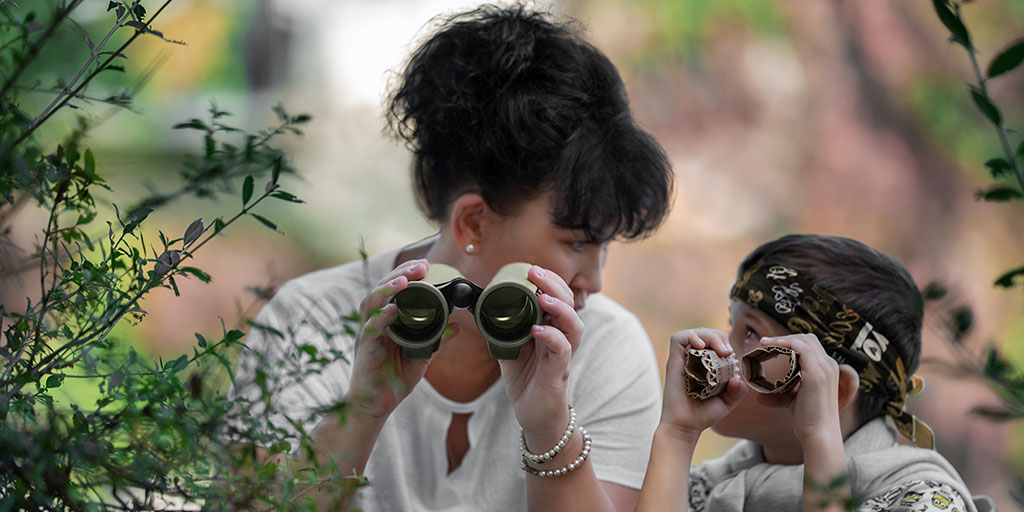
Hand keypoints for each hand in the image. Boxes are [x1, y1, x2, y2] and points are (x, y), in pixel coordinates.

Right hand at [345, 259, 457, 418]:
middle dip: (400, 274)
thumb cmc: (394, 380)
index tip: (425, 265)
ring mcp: (366, 335)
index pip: (393, 290)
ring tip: (404, 281)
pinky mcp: (364, 351)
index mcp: (386, 321)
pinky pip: (370, 330)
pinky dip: (381, 319)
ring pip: (370, 304)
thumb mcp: (421, 357)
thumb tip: (457, 326)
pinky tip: (392, 310)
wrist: (375, 407)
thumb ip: (437, 340)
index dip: (407, 274)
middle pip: (381, 289)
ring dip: (386, 289)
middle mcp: (374, 323)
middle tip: (420, 266)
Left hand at [498, 265, 583, 443]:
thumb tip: (480, 307)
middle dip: (555, 286)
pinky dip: (553, 338)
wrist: (534, 416)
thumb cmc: (526, 380)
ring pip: (573, 326)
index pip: (559, 298)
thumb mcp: (510, 348)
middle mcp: (562, 339)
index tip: (532, 270)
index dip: (549, 282)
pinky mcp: (558, 374)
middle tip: (536, 273)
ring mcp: (563, 356)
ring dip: (560, 309)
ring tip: (544, 297)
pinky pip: (562, 352)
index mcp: (552, 329)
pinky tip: (538, 330)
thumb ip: (502, 329)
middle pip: (570, 305)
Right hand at [661, 328, 746, 442]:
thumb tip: (739, 378)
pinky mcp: (673, 361)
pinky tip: (701, 346)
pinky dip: (691, 336)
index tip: (732, 355)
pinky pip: (678, 339)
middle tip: (727, 351)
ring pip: (694, 333)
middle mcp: (692, 360)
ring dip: (709, 336)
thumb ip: (738, 391)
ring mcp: (682, 360)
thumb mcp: (727, 402)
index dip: (725, 342)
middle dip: (719, 336)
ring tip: (719, 349)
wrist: (685, 427)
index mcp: (704, 365)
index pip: (714, 341)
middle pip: (705, 334)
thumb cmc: (703, 415)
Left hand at [756, 334, 841, 443]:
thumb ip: (780, 395)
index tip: (769, 346)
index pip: (810, 345)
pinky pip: (800, 348)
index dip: (790, 342)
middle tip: (764, 343)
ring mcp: (825, 368)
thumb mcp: (792, 402)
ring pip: (803, 340)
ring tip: (764, 344)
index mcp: (827, 369)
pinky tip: (770, 347)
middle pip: (807, 339)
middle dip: (785, 338)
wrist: (819, 436)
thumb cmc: (807, 420)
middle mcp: (829, 365)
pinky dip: (784, 344)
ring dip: (782, 339)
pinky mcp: (816, 374)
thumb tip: (759, 397)